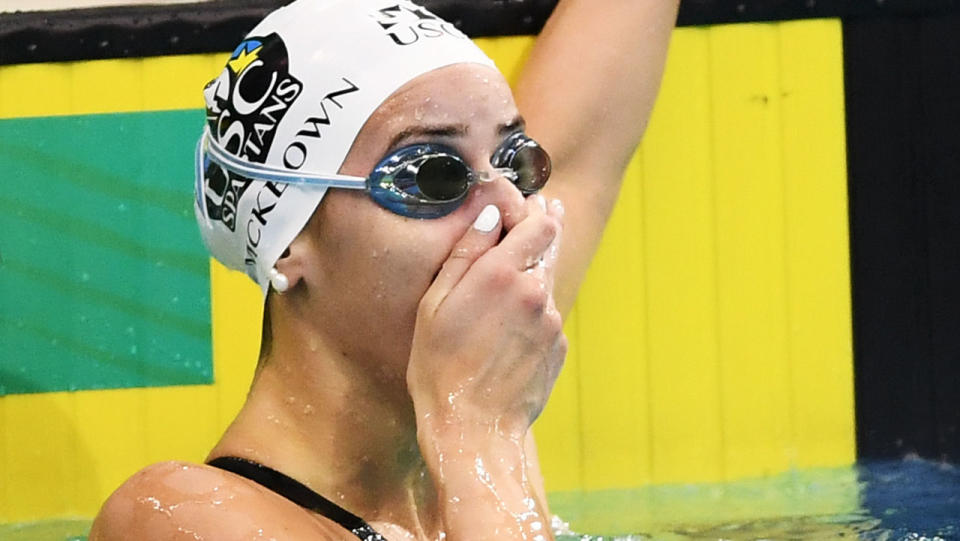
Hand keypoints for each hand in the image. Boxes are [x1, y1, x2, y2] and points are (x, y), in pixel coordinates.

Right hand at [407, 194, 566, 440]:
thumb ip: (466, 252)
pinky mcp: (558, 347)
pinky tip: (508, 330)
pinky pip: (547, 317)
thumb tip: (491, 213)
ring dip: (534, 273)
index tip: (522, 202)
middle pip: (552, 244)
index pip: (538, 221)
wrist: (473, 429)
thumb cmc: (440, 367)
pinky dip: (533, 313)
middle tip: (540, 207)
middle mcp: (536, 292)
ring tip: (510, 279)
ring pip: (548, 281)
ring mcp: (552, 322)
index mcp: (502, 274)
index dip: (531, 208)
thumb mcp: (435, 304)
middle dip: (544, 225)